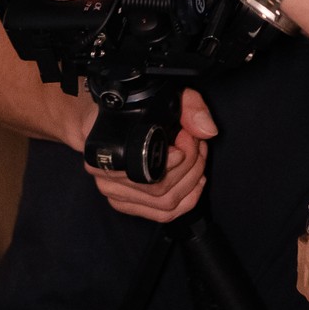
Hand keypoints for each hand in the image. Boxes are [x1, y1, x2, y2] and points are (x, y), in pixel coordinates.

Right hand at [84, 89, 217, 222]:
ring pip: (164, 204)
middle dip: (190, 166)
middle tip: (196, 143)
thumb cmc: (133, 106)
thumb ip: (189, 106)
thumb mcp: (165, 95)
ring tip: (196, 158)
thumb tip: (207, 130)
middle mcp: (106, 176)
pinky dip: (186, 201)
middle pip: (160, 189)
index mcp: (107, 148)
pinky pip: (161, 214)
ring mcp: (114, 193)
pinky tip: (195, 182)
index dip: (178, 159)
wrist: (101, 117)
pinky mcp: (125, 204)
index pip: (148, 169)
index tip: (187, 136)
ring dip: (191, 182)